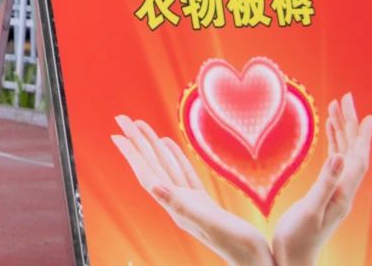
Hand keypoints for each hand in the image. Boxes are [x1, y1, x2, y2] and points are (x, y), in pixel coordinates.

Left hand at [112, 115, 271, 265]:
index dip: (132, 154)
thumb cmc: (235, 243)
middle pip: (153, 165)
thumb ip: (179, 204)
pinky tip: (169, 145)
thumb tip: (155, 187)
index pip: (148, 173)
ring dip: (153, 147)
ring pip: (167, 167)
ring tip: (140, 126)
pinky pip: (184, 173)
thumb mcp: (206, 221)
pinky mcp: (203, 201)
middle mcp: (178, 201)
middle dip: (137, 142)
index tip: (117, 134)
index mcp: (176, 204)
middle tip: (122, 119)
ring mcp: (190, 201)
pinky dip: (176, 158)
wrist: (254, 260)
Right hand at [271, 93, 371, 265]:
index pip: (357, 158)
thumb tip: (340, 156)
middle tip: (346, 99)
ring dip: (342, 131)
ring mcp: (336, 191)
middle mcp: (344, 190)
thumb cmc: (298, 237)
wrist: (293, 257)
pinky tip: (329, 134)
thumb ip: (326, 183)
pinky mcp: (326, 193)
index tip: (365, 113)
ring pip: (344, 155)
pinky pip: (335, 162)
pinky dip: (333, 144)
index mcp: (343, 193)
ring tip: (336, 108)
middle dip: (351, 124)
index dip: (361, 135)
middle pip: (353, 152)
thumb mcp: (311, 210)